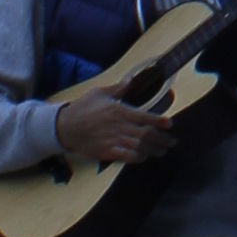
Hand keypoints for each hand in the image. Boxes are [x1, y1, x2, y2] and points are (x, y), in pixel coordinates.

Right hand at [55, 90, 177, 167]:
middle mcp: (118, 126)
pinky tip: (144, 157)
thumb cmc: (82, 108)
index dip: (159, 121)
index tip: (170, 124)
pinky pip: (126, 157)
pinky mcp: (106, 152)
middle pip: (146, 135)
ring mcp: (113, 140)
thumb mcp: (99, 93)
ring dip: (154, 150)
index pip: (144, 116)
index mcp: (119, 111)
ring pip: (139, 147)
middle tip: (172, 142)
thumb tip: (132, 79)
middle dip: (162, 139)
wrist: (64, 127)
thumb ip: (119, 88)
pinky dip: (138, 158)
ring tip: (163, 151)